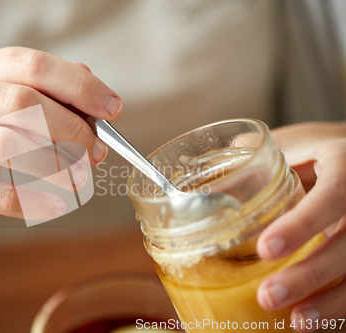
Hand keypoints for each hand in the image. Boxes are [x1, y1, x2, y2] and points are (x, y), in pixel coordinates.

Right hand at [0, 47, 121, 225]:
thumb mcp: (8, 103)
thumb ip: (51, 95)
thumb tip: (97, 103)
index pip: (31, 65)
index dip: (79, 86)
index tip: (113, 109)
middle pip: (21, 102)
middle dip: (70, 128)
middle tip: (95, 151)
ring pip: (6, 146)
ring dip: (55, 163)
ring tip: (79, 176)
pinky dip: (35, 200)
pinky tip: (56, 203)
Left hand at [256, 122, 345, 331]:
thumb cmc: (312, 151)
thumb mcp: (286, 143)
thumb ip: (249, 157)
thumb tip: (201, 189)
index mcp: (344, 163)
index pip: (333, 195)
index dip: (303, 224)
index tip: (266, 250)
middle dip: (312, 274)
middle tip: (268, 296)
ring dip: (333, 300)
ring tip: (298, 323)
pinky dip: (341, 303)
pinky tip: (319, 320)